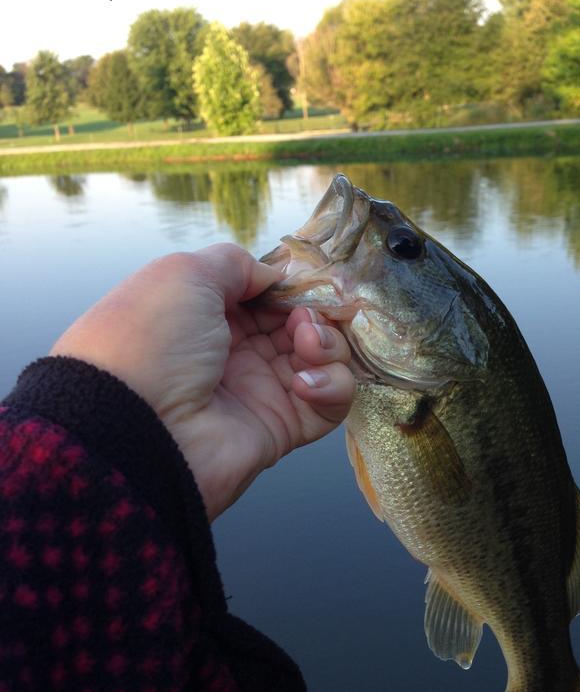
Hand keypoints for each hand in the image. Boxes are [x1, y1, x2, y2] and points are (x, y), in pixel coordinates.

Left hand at [50, 243, 355, 519]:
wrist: (135, 427)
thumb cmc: (152, 339)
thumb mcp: (183, 274)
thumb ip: (235, 264)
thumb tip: (272, 277)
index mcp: (206, 314)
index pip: (268, 294)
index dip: (292, 284)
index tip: (307, 280)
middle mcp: (235, 351)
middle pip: (300, 323)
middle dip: (316, 312)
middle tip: (307, 315)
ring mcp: (260, 390)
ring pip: (323, 359)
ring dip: (328, 344)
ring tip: (307, 345)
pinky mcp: (283, 427)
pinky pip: (329, 403)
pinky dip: (332, 386)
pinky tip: (305, 382)